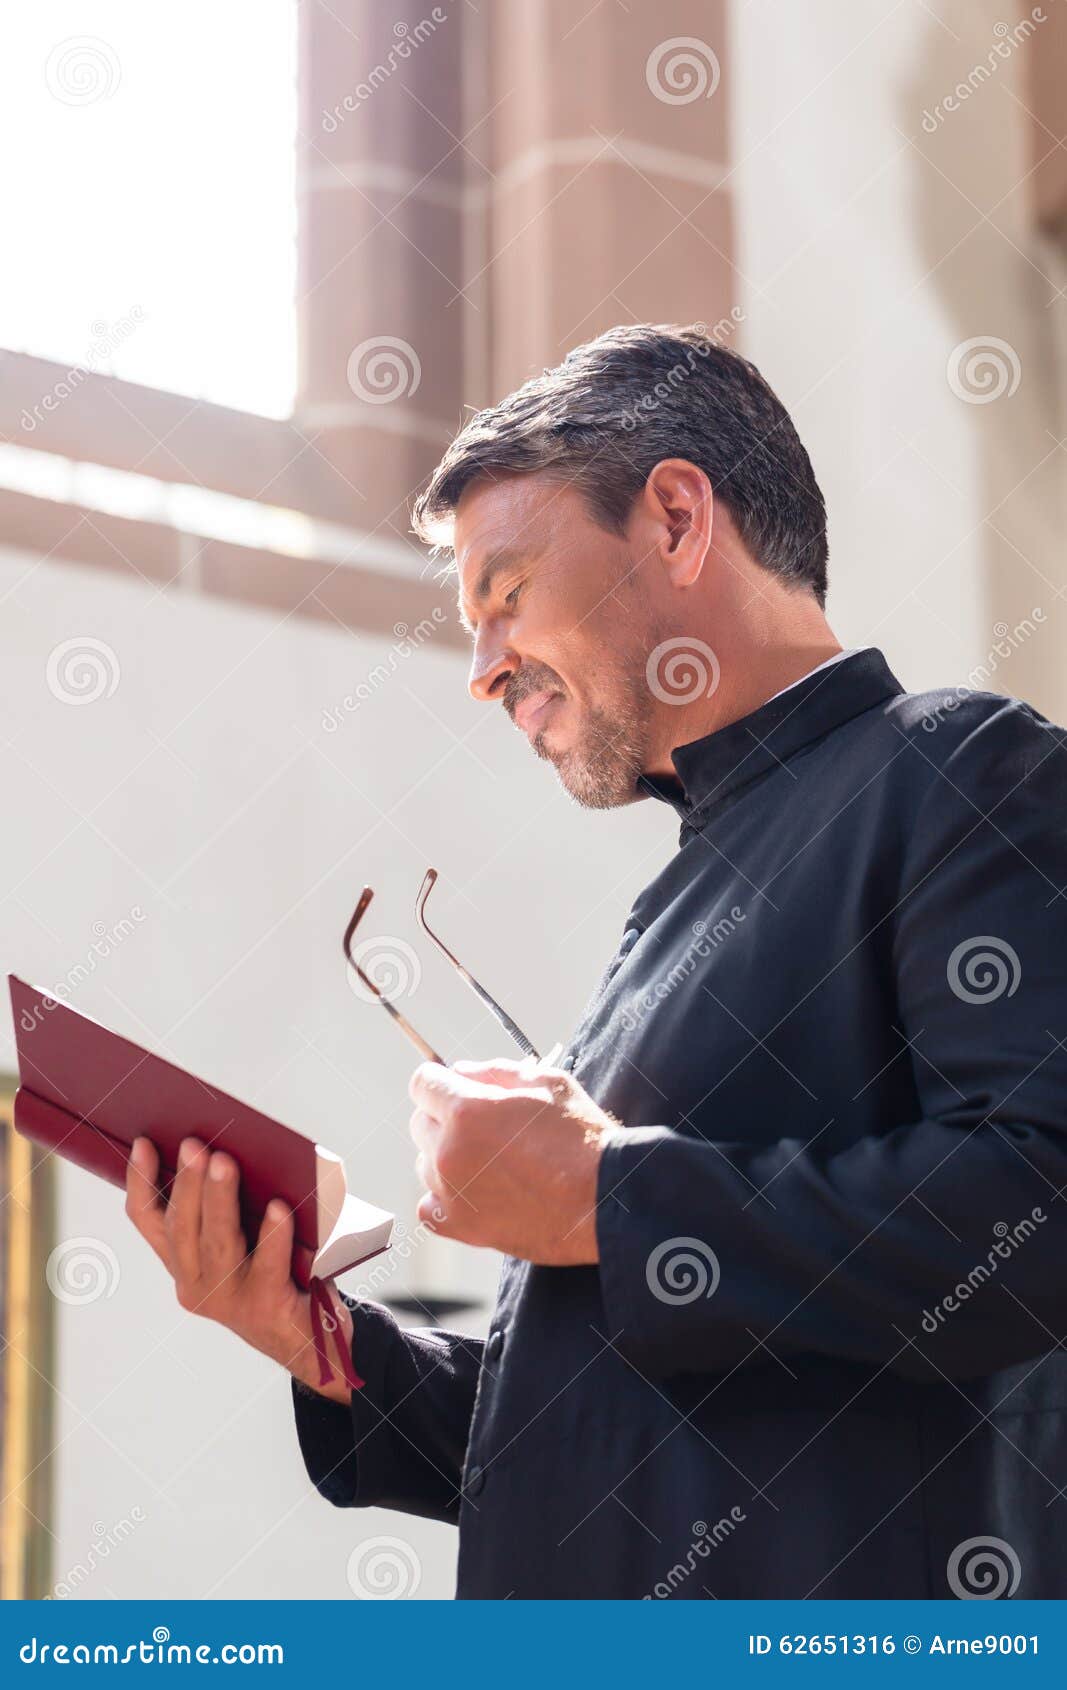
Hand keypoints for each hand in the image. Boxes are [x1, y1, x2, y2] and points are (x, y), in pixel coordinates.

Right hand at [124, 1136, 351, 1404]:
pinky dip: (273, 1234)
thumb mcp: (239, 1244)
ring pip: (217, 1242)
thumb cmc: (276, 1274)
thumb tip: (225, 1151)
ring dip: (218, 1199)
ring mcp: (228, 1299)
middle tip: (194, 1144)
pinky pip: (267, 1264)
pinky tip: (278, 1207)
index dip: (141, 1183)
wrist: (309, 1339)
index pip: (149, 1221)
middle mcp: (196, 1284)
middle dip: (187, 1183)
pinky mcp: (265, 1306)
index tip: (143, 1143)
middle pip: (182, 1228)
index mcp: (182, 1265)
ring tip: (224, 1161)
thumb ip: (226, 1211)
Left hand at [408, 1058, 615, 1263]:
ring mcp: (451, 1192)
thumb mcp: (548, 1083)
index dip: (439, 1081)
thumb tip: (462, 1071)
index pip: (422, 1083)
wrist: (603, 1201)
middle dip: (444, 1117)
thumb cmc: (582, 1140)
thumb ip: (496, 1071)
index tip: (453, 1088)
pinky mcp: (461, 1226)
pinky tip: (473, 1191)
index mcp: (467, 1110)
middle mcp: (450, 1151)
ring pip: (424, 1164)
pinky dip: (443, 1198)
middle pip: (420, 1123)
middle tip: (483, 1125)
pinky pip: (428, 1207)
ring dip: (447, 1157)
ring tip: (489, 1161)